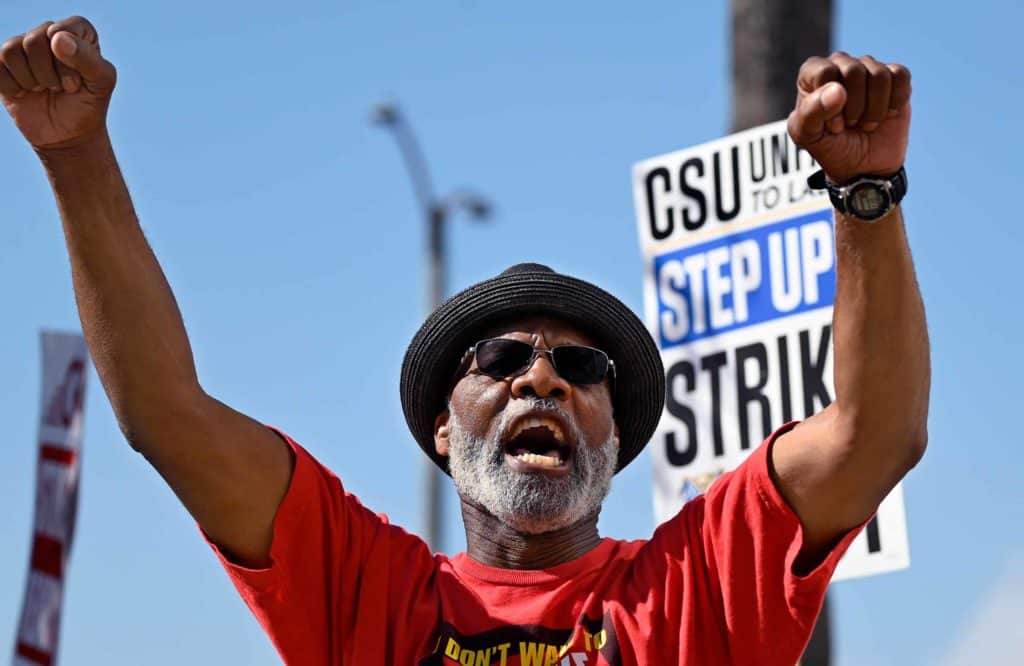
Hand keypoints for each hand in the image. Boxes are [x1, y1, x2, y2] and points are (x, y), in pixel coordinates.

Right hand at [0, 17, 115, 150]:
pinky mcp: (2, 64)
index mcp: (77, 34)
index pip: (67, 28)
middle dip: (49, 73)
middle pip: (34, 39)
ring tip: (44, 89)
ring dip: (31, 80)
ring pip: (12, 50)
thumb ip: (88, 58)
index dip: (70, 57)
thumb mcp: (101, 83)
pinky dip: (12, 86)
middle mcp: (48, 34)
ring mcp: (23, 48)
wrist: (67, 135)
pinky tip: (25, 93)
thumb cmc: (88, 105)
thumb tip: (56, 37)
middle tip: (61, 89)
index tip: (77, 81)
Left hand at [787, 53, 910, 184]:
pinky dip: (895, 102)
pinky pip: (901, 75)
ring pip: (880, 75)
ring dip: (875, 110)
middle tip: (851, 124)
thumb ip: (812, 112)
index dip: (831, 103)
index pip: (824, 72)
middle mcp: (839, 64)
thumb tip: (838, 90)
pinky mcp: (894, 76)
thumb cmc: (830, 147)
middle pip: (854, 70)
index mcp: (812, 74)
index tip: (833, 125)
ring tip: (866, 123)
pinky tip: (887, 113)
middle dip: (856, 107)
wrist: (862, 166)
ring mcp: (868, 68)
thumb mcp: (808, 136)